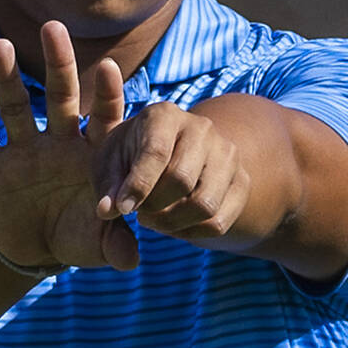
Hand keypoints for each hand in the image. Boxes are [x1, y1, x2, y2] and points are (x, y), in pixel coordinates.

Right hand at [0, 22, 139, 271]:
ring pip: (15, 105)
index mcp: (92, 152)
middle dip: (58, 62)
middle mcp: (58, 140)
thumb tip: (131, 261)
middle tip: (54, 27)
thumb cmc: (79, 236)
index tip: (111, 68)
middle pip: (60, 95)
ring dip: (6, 77)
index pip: (103, 117)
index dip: (106, 95)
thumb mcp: (98, 245)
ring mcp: (23, 148)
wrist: (35, 250)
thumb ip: (115, 246)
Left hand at [94, 102, 251, 243]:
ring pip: (204, 204)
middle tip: (138, 214)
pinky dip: (191, 233)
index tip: (122, 211)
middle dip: (154, 207)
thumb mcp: (110, 162)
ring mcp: (227, 154)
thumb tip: (107, 211)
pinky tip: (173, 225)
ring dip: (172, 223)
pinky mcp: (241, 181)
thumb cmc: (131, 155)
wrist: (171, 152)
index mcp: (164, 115)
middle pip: (182, 179)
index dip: (137, 187)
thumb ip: (108, 186)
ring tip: (153, 220)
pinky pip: (219, 221)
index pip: (156, 152)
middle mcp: (201, 128)